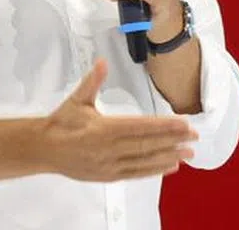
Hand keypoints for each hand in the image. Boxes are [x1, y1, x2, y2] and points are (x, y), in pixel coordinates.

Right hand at [41, 59, 196, 181]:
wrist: (43, 150)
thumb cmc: (62, 122)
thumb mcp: (77, 99)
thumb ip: (92, 81)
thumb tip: (102, 61)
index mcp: (104, 129)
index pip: (141, 127)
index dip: (164, 126)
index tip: (183, 123)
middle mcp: (109, 150)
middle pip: (147, 145)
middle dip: (173, 140)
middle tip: (195, 136)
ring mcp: (109, 165)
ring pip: (144, 161)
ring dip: (169, 157)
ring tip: (189, 153)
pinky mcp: (108, 176)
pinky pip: (135, 173)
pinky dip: (154, 170)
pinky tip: (170, 166)